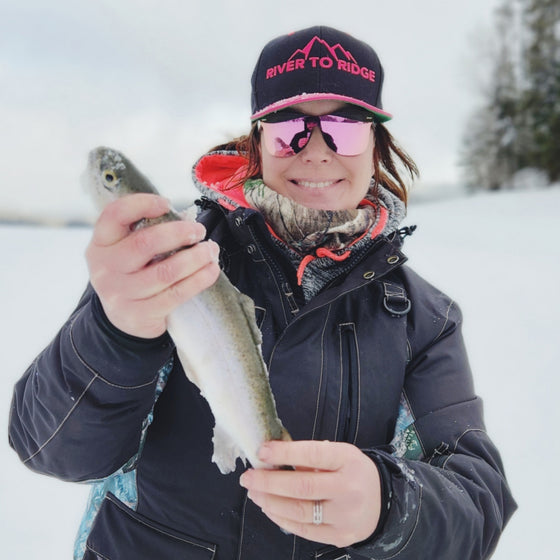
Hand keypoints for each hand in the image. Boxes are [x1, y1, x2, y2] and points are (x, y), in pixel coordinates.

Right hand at [86, 193, 220, 337]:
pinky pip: (176, 294)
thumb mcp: (124, 250)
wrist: (123, 318)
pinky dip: (198, 280)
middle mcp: (105, 268)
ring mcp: (121, 294)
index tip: (167, 203)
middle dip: (179, 233)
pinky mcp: (139, 314)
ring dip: (195, 258)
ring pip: (166, 271)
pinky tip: (210, 270)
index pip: (115, 215)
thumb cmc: (132, 274)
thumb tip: (185, 220)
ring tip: (210, 251)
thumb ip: (144, 232)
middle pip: (145, 243)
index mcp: (101, 244)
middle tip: (199, 231)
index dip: (142, 204)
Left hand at [239, 440, 381, 547]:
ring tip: (254, 493)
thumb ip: (310, 456)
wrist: (383, 502)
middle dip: (268, 482)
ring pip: (299, 511)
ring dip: (270, 501)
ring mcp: (345, 516)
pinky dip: (281, 518)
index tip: (262, 451)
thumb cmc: (352, 472)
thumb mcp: (339, 454)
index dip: (285, 453)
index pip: (313, 454)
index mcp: (348, 460)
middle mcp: (348, 489)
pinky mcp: (339, 537)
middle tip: (248, 477)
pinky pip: (304, 529)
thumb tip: (272, 457)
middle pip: (302, 487)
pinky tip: (269, 508)